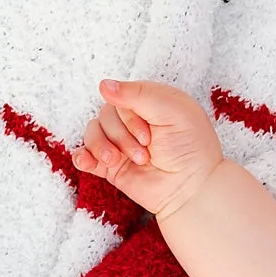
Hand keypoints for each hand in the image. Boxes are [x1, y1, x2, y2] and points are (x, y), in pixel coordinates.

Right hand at [72, 79, 224, 217]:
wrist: (193, 191)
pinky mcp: (111, 166)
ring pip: (92, 132)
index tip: (150, 136)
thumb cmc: (191, 149)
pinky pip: (84, 155)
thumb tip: (104, 85)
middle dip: (121, 136)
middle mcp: (133, 121)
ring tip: (118, 161)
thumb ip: (140, 94)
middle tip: (145, 153)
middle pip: (105, 115)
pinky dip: (82, 157)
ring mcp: (120, 143)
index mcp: (149, 103)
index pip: (120, 96)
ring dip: (102, 147)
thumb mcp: (174, 111)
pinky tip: (88, 162)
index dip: (129, 116)